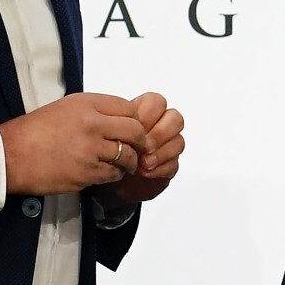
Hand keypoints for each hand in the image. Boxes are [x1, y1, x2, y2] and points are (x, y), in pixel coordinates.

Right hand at [0, 92, 152, 195]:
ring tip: (122, 163)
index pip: (128, 108)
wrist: (10, 156)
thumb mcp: (65, 108)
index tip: (131, 128)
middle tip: (137, 147)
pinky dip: (114, 175)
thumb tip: (119, 118)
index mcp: (86, 104)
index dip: (134, 119)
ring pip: (128, 155)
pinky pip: (114, 174)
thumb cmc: (34, 132)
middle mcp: (92, 123)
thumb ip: (93, 111)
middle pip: (135, 131)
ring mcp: (91, 149)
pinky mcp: (87, 172)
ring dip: (129, 161)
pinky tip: (105, 172)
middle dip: (140, 141)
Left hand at [92, 91, 184, 208]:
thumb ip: (118, 127)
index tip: (134, 127)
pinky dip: (160, 168)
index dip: (150, 114)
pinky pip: (174, 164)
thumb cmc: (105, 155)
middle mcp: (159, 127)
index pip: (157, 102)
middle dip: (159, 134)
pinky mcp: (168, 166)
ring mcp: (166, 147)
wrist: (108, 182)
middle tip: (144, 147)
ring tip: (144, 163)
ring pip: (178, 141)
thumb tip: (123, 128)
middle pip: (175, 119)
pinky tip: (145, 172)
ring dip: (161, 152)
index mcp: (144, 113)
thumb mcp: (106, 136)